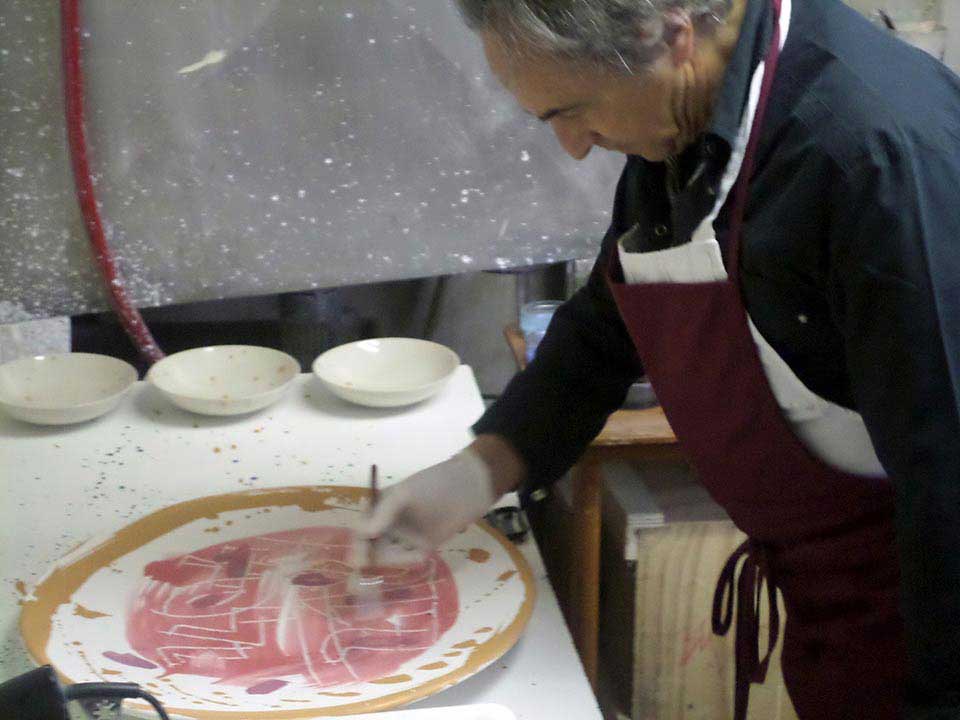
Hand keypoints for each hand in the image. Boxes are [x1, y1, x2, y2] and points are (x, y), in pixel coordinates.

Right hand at [363, 447, 497, 551]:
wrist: (471, 487)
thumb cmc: (434, 484)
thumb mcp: (404, 493)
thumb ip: (383, 512)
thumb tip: (363, 532)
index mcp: (379, 506)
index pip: (362, 528)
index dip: (358, 544)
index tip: (358, 559)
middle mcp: (389, 522)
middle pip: (372, 546)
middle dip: (371, 557)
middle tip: (374, 566)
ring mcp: (405, 535)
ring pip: (389, 555)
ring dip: (395, 558)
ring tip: (415, 550)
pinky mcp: (422, 545)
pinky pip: (408, 558)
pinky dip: (411, 559)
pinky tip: (424, 552)